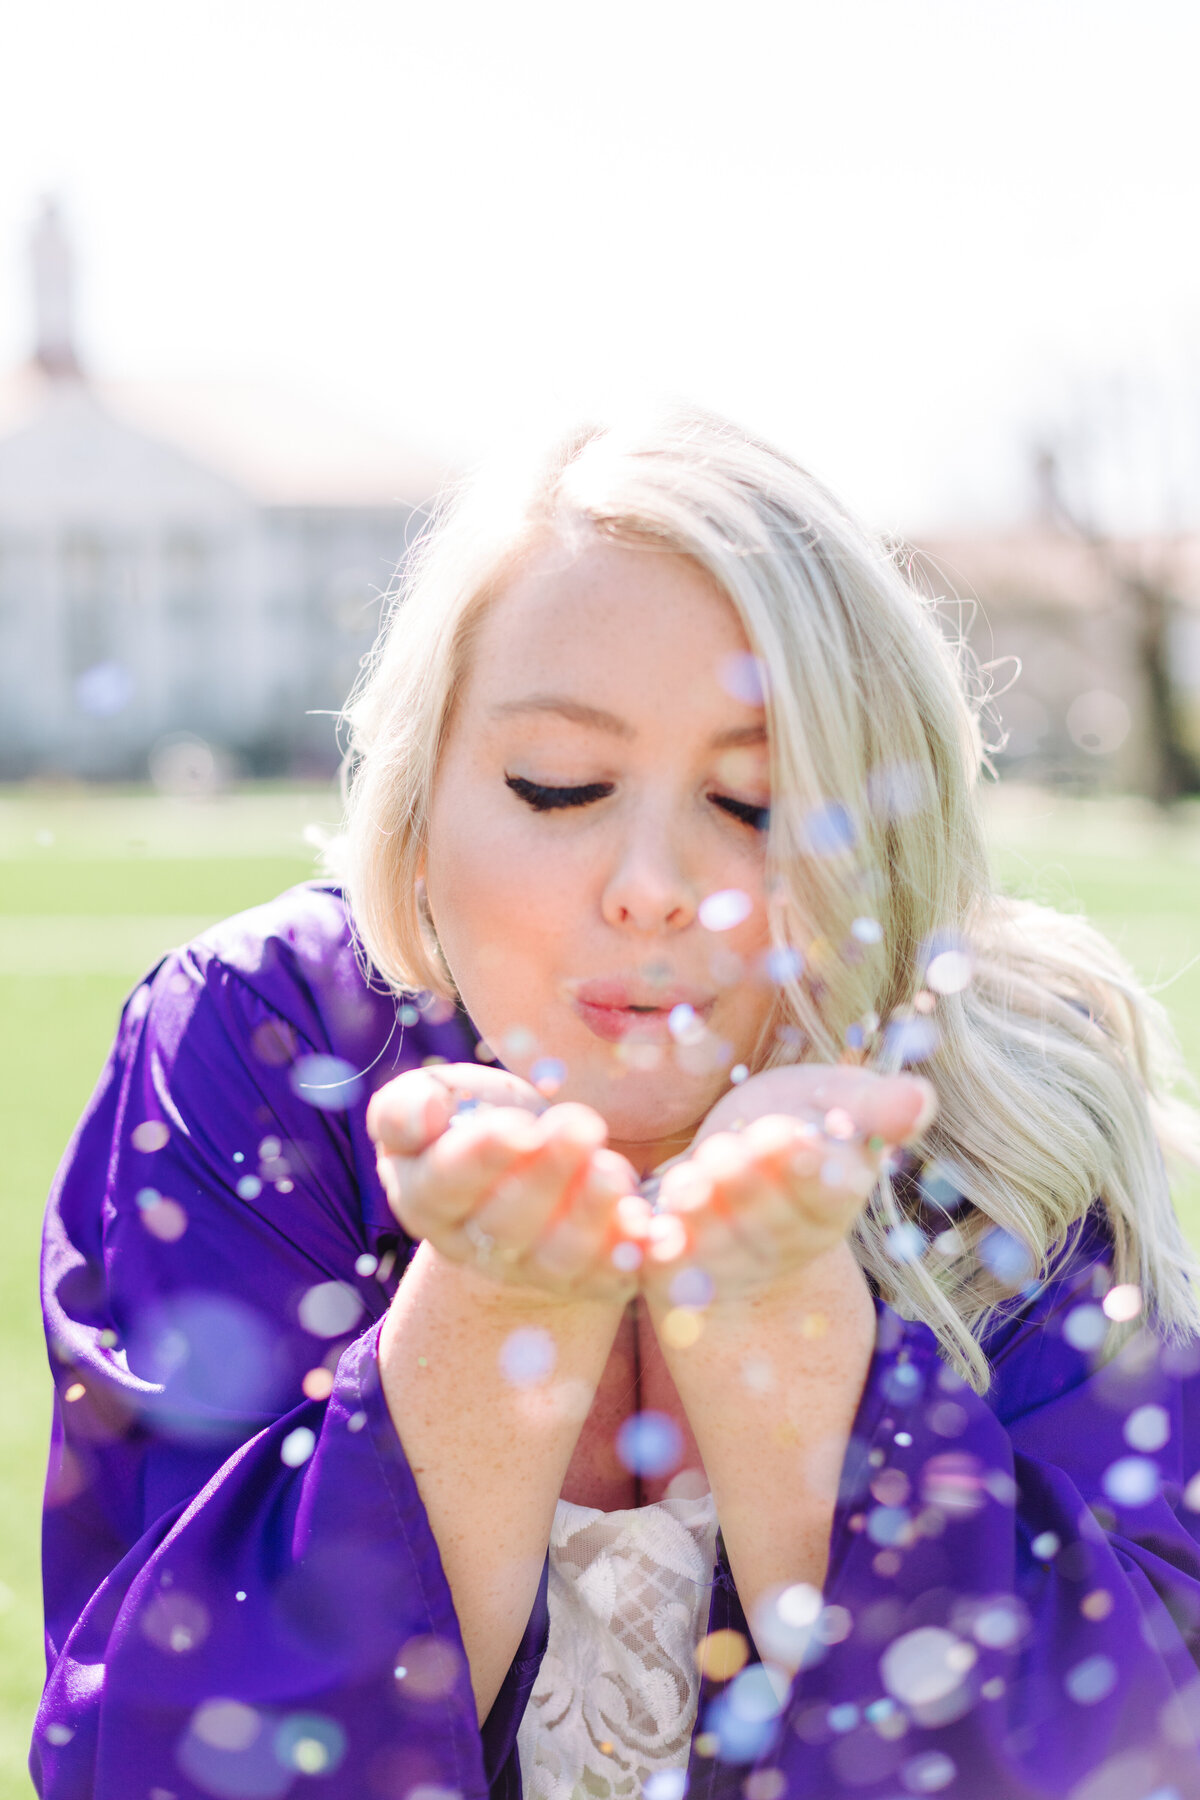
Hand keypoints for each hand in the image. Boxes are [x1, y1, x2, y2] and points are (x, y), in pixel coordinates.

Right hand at [367, 1063, 646, 1304]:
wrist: (522, 1171)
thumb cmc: (469, 1122)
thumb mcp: (430, 1100)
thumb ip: (405, 1108)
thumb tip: (423, 1116)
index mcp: (427, 1198)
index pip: (446, 1185)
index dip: (482, 1158)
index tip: (519, 1125)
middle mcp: (477, 1246)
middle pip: (508, 1222)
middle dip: (548, 1175)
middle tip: (581, 1125)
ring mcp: (534, 1270)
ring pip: (561, 1256)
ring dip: (590, 1215)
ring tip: (613, 1170)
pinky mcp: (589, 1279)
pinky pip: (610, 1276)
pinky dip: (629, 1255)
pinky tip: (645, 1223)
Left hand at [640, 1065, 933, 1303]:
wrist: (742, 1177)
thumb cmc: (802, 1124)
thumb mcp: (841, 1103)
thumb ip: (876, 1105)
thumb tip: (921, 1096)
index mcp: (835, 1199)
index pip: (828, 1193)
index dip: (806, 1171)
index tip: (790, 1139)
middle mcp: (789, 1242)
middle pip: (768, 1218)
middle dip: (746, 1179)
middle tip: (732, 1149)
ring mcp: (734, 1262)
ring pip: (715, 1238)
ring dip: (700, 1204)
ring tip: (695, 1175)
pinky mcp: (679, 1268)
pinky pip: (663, 1256)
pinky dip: (654, 1235)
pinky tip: (651, 1208)